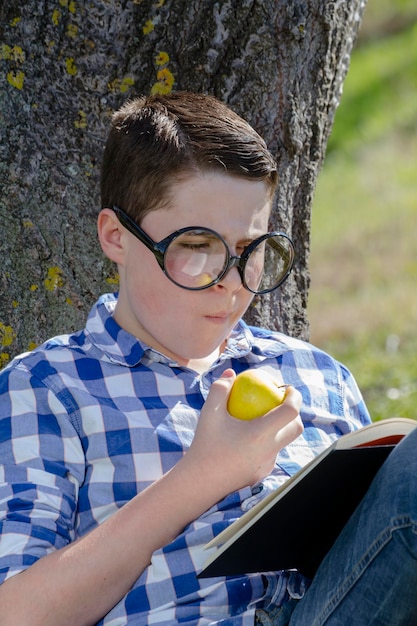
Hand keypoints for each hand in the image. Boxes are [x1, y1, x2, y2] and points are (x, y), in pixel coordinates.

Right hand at [184, 369, 302, 498]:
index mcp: (261, 434)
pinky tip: (248, 437)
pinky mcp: (261, 473)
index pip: (291, 412)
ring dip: (279, 427)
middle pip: (296, 428)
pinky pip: (271, 453)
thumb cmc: (204, 444)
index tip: (287, 388)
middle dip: (294, 412)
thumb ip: (220, 389)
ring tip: (262, 417)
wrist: (200, 482)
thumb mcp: (209, 413)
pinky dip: (266, 441)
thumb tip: (231, 373)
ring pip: (283, 442)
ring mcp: (267, 464)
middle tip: (280, 401)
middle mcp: (270, 450)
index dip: (295, 397)